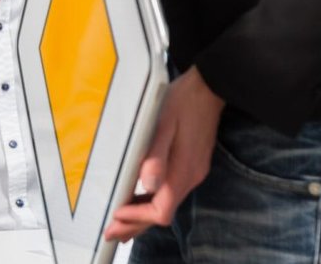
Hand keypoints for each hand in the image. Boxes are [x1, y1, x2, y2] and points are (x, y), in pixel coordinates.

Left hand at [105, 67, 225, 241]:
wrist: (209, 86)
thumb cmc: (183, 101)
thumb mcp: (164, 125)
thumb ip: (156, 156)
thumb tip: (147, 184)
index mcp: (183, 170)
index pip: (161, 210)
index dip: (137, 217)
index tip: (116, 216)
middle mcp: (190, 176)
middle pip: (163, 213)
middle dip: (136, 225)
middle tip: (111, 233)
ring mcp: (193, 171)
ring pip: (166, 204)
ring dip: (143, 216)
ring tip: (120, 223)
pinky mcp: (191, 165)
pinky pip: (171, 193)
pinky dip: (152, 202)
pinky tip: (138, 200)